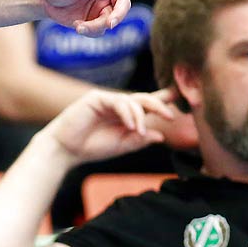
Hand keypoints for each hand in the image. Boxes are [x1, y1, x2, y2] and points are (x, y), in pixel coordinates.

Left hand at [39, 0, 169, 34]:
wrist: (44, 0)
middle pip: (124, 6)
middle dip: (118, 16)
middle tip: (110, 24)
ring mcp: (103, 7)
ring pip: (112, 21)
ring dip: (98, 27)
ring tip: (79, 27)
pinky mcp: (95, 21)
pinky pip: (101, 31)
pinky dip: (90, 32)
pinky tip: (77, 27)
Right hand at [44, 87, 177, 164]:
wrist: (65, 150)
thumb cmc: (91, 148)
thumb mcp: (122, 146)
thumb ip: (140, 140)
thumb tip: (160, 135)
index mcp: (126, 116)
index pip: (147, 105)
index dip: (164, 100)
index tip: (181, 96)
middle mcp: (118, 106)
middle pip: (144, 99)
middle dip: (160, 105)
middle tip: (171, 115)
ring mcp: (107, 100)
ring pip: (133, 101)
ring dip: (140, 116)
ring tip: (139, 131)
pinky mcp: (97, 98)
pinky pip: (118, 101)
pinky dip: (127, 113)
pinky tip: (131, 125)